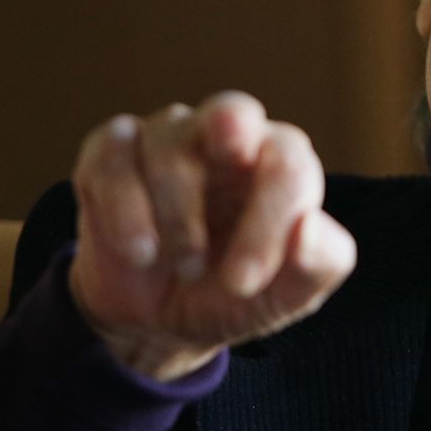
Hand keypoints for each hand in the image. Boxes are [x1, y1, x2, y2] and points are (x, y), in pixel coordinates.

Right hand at [67, 92, 355, 381]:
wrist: (161, 321)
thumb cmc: (236, 294)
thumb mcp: (287, 296)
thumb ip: (318, 264)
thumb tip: (309, 226)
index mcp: (279, 165)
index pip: (288, 164)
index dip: (269, 219)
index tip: (244, 282)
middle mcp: (226, 139)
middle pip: (232, 109)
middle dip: (230, 130)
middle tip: (231, 158)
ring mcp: (167, 139)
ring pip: (168, 144)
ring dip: (175, 216)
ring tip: (182, 265)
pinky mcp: (112, 153)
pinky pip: (113, 155)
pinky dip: (121, 207)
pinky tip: (137, 251)